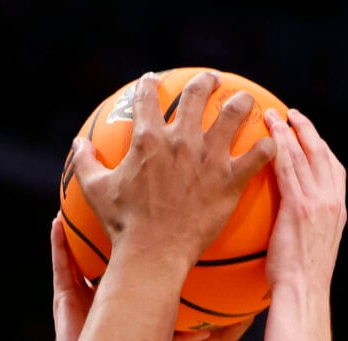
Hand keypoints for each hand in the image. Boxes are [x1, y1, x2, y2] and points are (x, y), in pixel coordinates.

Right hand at [49, 217, 247, 340]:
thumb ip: (191, 339)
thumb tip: (222, 328)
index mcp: (132, 302)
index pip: (143, 271)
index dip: (152, 251)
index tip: (166, 224)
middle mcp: (110, 293)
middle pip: (116, 254)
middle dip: (120, 230)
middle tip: (129, 200)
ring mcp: (86, 293)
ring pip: (85, 253)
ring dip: (85, 226)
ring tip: (88, 195)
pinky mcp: (64, 296)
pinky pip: (60, 263)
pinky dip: (58, 243)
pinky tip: (57, 221)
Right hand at [71, 71, 272, 263]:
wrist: (153, 253)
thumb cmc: (123, 226)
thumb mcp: (97, 192)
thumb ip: (87, 163)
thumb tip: (77, 144)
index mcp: (148, 139)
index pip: (148, 97)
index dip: (150, 84)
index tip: (153, 81)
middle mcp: (181, 140)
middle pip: (197, 94)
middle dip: (206, 81)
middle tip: (212, 80)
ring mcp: (209, 158)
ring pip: (234, 113)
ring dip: (241, 103)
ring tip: (245, 101)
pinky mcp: (230, 180)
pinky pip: (259, 155)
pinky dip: (267, 147)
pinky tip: (270, 144)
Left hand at [261, 109, 344, 294]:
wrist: (303, 294)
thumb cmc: (300, 284)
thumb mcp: (310, 253)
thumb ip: (305, 233)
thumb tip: (289, 232)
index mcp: (338, 211)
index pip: (334, 171)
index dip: (322, 149)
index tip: (310, 137)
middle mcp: (332, 202)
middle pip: (322, 154)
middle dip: (308, 130)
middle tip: (292, 115)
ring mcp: (318, 202)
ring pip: (305, 155)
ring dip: (289, 131)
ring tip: (273, 116)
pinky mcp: (299, 206)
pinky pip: (288, 168)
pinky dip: (279, 147)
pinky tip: (266, 136)